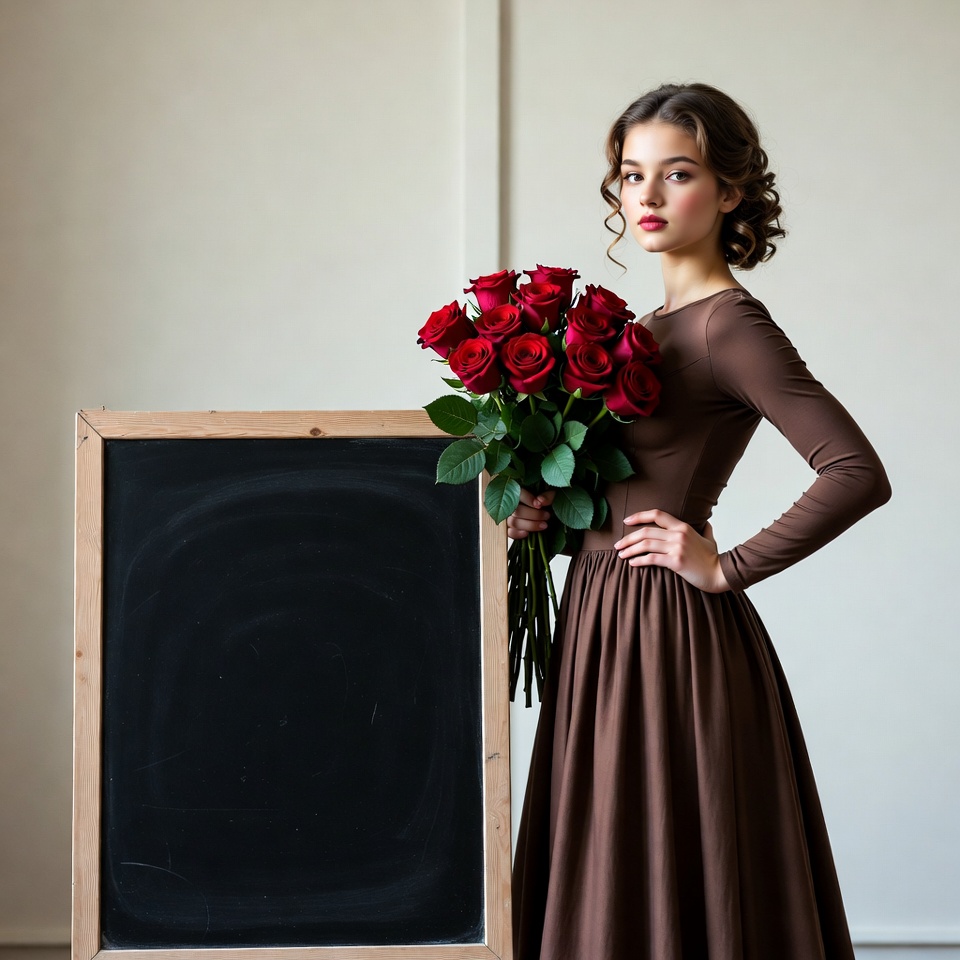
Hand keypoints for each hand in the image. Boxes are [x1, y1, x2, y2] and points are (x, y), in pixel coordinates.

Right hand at [506, 488, 554, 540]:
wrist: (547, 511)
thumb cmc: (548, 500)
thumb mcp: (553, 493)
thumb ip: (548, 495)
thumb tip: (541, 501)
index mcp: (519, 490)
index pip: (518, 493)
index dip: (528, 499)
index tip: (539, 505)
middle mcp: (510, 503)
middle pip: (516, 510)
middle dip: (534, 515)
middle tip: (547, 516)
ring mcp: (507, 516)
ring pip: (513, 522)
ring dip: (530, 525)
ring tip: (544, 525)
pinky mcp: (508, 528)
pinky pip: (509, 532)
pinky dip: (517, 534)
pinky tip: (527, 533)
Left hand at [614, 509, 730, 592]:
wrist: (720, 574)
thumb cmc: (713, 558)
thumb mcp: (709, 539)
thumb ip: (705, 529)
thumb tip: (706, 523)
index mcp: (683, 526)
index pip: (657, 514)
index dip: (639, 516)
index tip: (626, 521)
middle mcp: (678, 534)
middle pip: (646, 531)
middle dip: (628, 538)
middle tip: (617, 545)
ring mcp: (677, 547)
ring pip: (646, 544)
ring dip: (630, 549)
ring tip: (621, 555)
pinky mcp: (676, 561)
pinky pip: (652, 559)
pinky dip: (639, 560)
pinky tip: (632, 564)